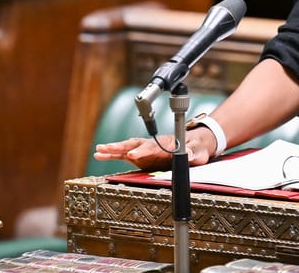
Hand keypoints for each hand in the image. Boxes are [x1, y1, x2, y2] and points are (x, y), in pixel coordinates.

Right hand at [93, 127, 218, 169]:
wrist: (195, 143)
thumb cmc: (197, 148)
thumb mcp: (200, 152)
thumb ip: (194, 153)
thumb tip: (191, 154)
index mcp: (166, 145)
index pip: (152, 148)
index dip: (143, 151)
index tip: (134, 155)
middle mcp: (153, 145)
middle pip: (135, 145)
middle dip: (122, 148)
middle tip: (107, 149)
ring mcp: (146, 149)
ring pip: (127, 148)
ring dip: (114, 149)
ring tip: (98, 150)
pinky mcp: (142, 155)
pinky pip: (125, 154)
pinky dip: (113, 154)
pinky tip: (100, 154)